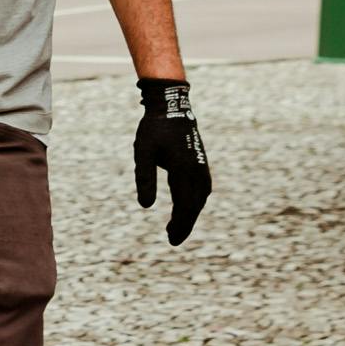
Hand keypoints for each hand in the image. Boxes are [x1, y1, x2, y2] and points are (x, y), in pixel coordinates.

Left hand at [134, 78, 212, 245]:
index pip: (184, 205)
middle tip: (172, 239)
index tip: (171, 239)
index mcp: (183, 170)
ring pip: (200, 198)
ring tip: (176, 227)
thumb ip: (144, 178)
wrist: (171, 106)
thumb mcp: (142, 153)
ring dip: (190, 214)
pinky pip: (202, 189)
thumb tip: (146, 206)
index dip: (179, 225)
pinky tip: (188, 206)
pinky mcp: (201, 163)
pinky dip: (195, 202)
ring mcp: (201, 166)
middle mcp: (196, 170)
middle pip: (194, 205)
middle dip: (185, 224)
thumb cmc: (153, 129)